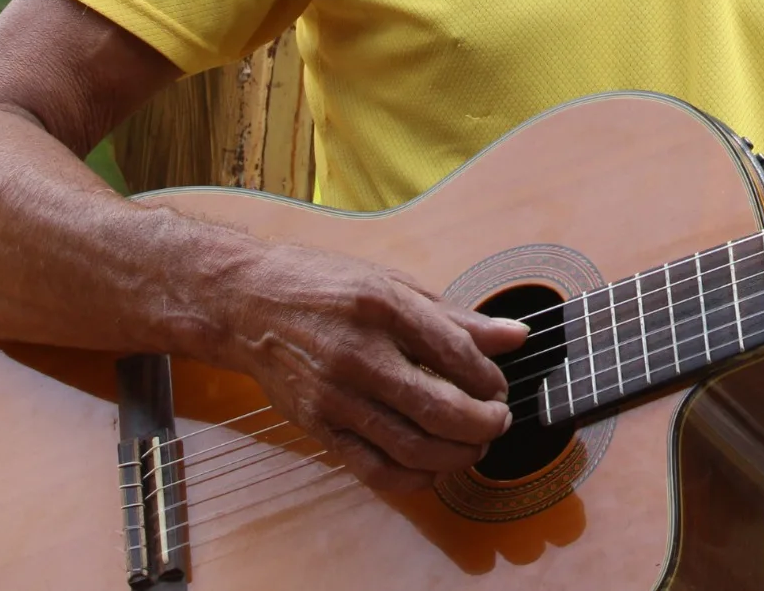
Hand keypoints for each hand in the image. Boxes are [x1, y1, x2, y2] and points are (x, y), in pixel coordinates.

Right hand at [210, 240, 528, 493]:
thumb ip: (457, 317)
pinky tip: (431, 467)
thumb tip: (517, 336)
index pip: (457, 354)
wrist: (246, 303)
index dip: (489, 379)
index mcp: (383, 306)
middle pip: (441, 410)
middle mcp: (359, 353)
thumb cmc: (323, 287)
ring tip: (473, 446)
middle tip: (497, 421)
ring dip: (457, 456)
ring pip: (412, 447)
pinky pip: (373, 469)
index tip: (497, 385)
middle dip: (484, 425)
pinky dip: (413, 478)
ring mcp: (335, 395)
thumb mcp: (394, 284)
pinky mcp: (317, 425)